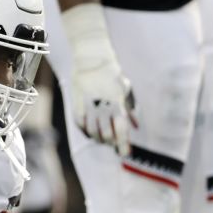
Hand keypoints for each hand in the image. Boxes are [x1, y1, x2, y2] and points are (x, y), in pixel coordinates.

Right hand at [61, 3, 136, 154]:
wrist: (91, 60)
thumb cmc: (112, 75)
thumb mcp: (126, 90)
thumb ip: (131, 109)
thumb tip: (136, 126)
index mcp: (117, 104)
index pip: (121, 131)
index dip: (123, 145)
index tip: (125, 153)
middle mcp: (102, 108)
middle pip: (106, 136)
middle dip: (111, 143)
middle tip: (114, 143)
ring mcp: (88, 108)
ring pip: (93, 133)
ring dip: (99, 139)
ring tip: (103, 138)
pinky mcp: (77, 106)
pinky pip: (81, 125)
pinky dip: (86, 131)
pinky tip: (91, 131)